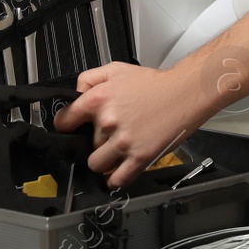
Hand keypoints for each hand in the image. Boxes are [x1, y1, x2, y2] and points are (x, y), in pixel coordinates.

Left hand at [52, 62, 212, 188]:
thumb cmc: (155, 83)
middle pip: (85, 145)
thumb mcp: (116, 69)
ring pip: (96, 164)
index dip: (67, 125)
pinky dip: (114, 179)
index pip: (64, 122)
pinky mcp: (139, 157)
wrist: (185, 92)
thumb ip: (89, 79)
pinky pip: (117, 178)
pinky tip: (117, 172)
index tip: (72, 129)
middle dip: (96, 140)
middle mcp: (108, 122)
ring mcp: (123, 142)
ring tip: (115, 151)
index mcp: (98, 100)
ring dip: (103, 160)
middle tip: (111, 133)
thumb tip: (75, 94)